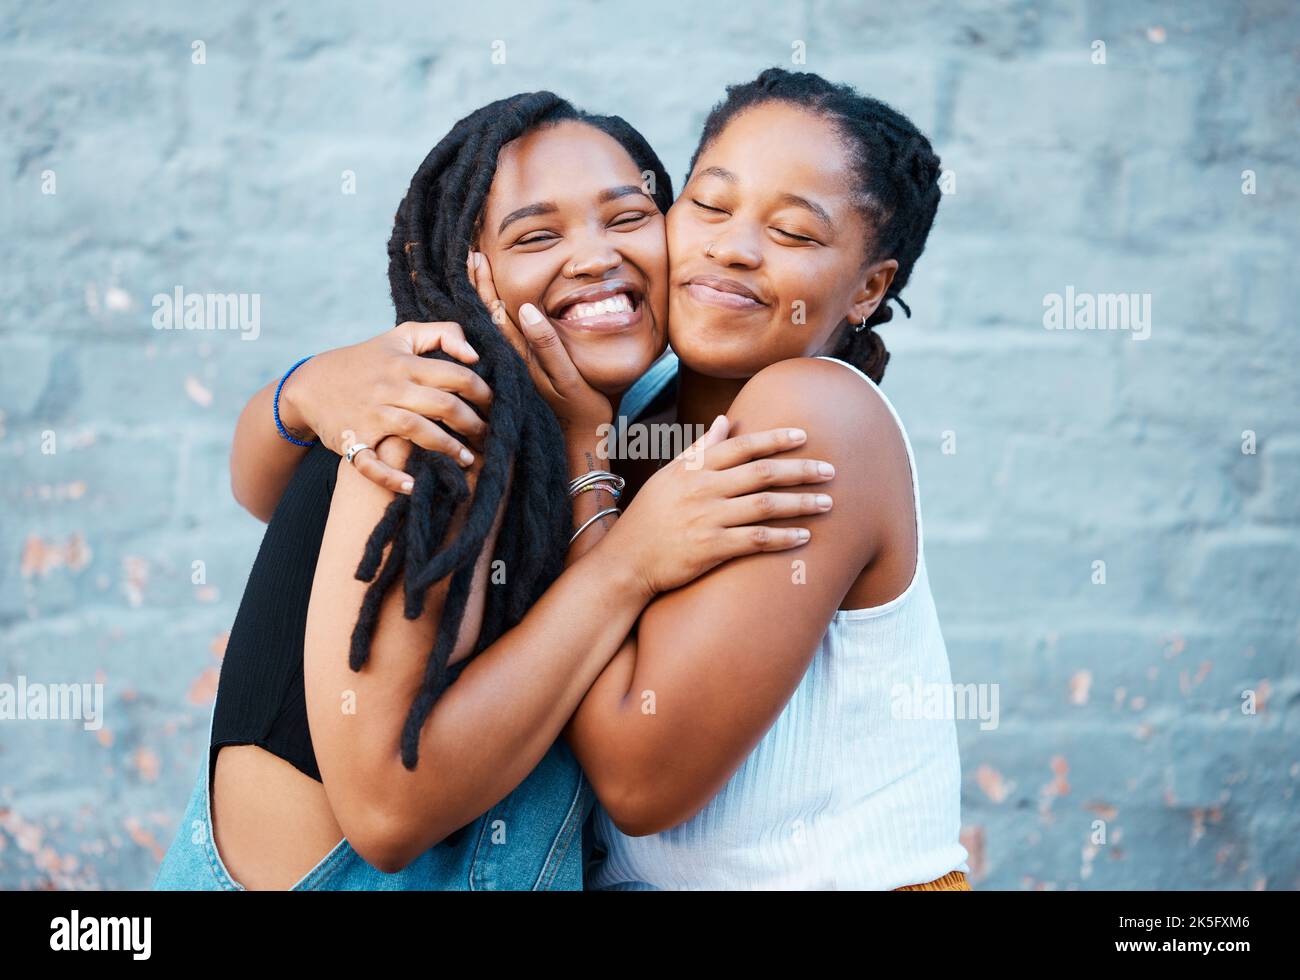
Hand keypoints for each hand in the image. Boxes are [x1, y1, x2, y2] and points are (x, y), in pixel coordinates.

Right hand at [280, 321, 492, 494]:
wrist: (311, 384)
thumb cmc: (368, 360)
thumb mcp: (401, 336)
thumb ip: (443, 334)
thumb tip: (475, 354)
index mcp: (405, 363)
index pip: (456, 375)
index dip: (483, 392)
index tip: (496, 406)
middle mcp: (390, 388)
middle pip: (443, 405)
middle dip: (473, 424)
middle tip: (489, 437)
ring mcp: (371, 415)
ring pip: (416, 430)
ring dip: (447, 448)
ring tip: (468, 460)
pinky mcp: (352, 441)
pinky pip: (371, 463)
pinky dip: (391, 477)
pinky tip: (413, 487)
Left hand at [468, 250, 612, 437]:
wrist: (585, 440)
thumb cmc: (582, 408)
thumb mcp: (567, 377)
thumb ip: (548, 345)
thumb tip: (526, 308)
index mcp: (520, 355)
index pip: (495, 314)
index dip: (484, 285)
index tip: (474, 257)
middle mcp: (514, 359)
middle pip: (490, 316)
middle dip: (479, 285)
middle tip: (469, 255)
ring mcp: (519, 366)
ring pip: (496, 327)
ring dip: (486, 298)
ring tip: (475, 272)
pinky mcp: (526, 373)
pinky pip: (506, 340)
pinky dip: (498, 318)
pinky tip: (495, 307)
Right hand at [601, 416, 836, 598]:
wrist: (627, 560)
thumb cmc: (650, 516)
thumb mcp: (671, 475)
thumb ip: (701, 448)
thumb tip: (725, 419)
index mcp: (694, 468)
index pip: (742, 446)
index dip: (775, 439)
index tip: (804, 436)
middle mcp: (703, 489)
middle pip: (762, 473)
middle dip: (800, 470)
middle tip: (831, 470)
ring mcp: (707, 518)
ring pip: (764, 505)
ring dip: (800, 503)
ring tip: (827, 503)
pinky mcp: (710, 548)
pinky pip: (755, 540)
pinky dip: (782, 537)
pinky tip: (804, 536)